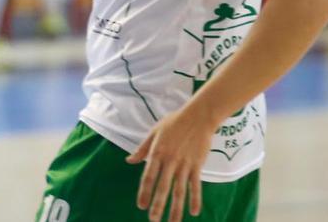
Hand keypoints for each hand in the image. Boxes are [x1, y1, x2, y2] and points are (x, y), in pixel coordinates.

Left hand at [126, 106, 214, 221]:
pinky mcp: (197, 166)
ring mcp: (184, 165)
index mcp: (157, 153)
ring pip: (179, 191)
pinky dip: (195, 199)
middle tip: (154, 220)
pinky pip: (195, 186)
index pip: (148, 177)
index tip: (141, 206)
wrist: (198, 117)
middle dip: (158, 205)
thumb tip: (129, 160)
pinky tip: (193, 212)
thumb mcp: (154, 132)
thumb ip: (142, 149)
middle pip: (163, 187)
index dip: (145, 192)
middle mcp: (170, 161)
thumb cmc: (174, 123)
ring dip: (176, 208)